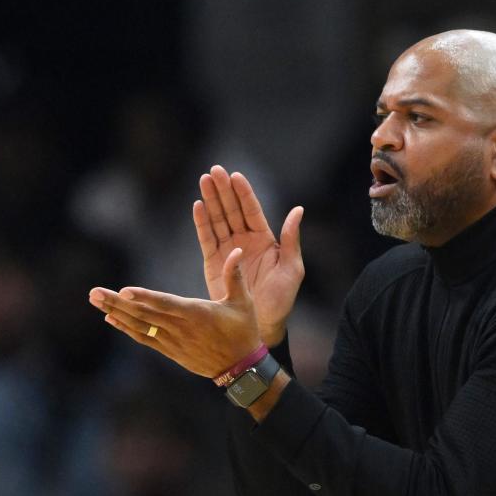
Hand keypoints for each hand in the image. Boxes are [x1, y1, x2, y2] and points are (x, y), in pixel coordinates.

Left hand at [88, 248, 260, 378]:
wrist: (241, 368)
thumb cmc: (244, 331)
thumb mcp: (243, 302)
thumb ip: (235, 275)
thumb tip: (235, 250)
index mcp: (197, 313)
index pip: (165, 303)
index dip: (144, 297)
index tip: (123, 290)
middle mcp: (180, 328)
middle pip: (143, 314)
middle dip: (116, 302)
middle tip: (94, 292)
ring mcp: (173, 341)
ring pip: (139, 326)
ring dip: (116, 312)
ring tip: (95, 300)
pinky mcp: (170, 350)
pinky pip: (144, 338)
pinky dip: (126, 328)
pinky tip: (111, 318)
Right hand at [195, 165, 303, 345]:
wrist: (261, 324)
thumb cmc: (281, 300)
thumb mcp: (292, 269)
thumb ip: (291, 240)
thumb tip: (298, 210)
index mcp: (265, 240)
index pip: (252, 211)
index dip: (244, 193)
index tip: (235, 176)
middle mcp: (245, 241)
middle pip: (232, 210)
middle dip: (223, 190)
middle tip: (214, 170)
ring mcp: (228, 250)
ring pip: (218, 220)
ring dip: (211, 200)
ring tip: (204, 180)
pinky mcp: (214, 263)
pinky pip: (207, 239)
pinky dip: (202, 223)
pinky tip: (197, 205)